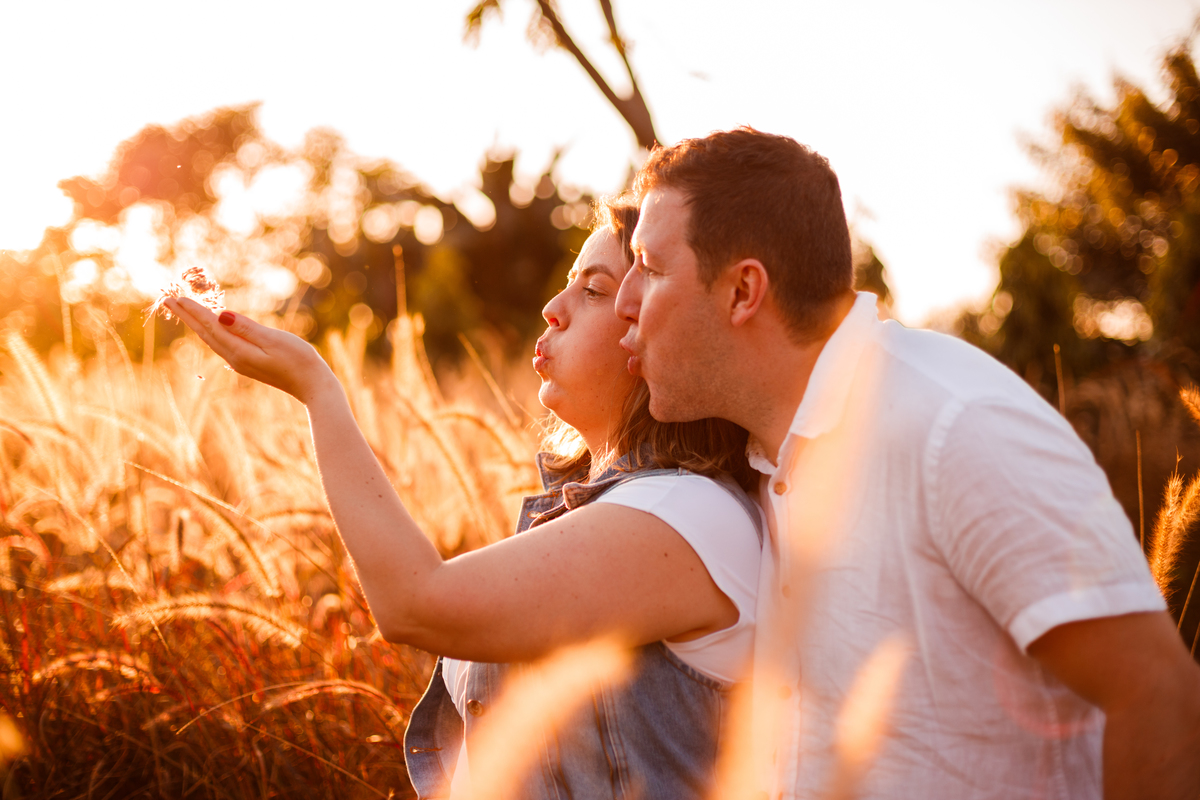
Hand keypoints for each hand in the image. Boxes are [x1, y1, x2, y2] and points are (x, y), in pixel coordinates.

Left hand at [165, 297, 338, 404]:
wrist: (313, 386)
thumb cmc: (299, 360)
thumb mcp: (274, 340)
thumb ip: (246, 328)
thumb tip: (221, 315)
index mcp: (239, 351)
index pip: (210, 326)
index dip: (192, 310)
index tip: (174, 296)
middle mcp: (235, 358)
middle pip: (205, 333)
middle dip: (186, 315)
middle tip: (167, 299)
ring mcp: (241, 362)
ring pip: (211, 339)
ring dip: (196, 323)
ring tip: (183, 310)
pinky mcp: (248, 363)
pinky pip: (222, 344)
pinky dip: (210, 332)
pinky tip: (210, 328)